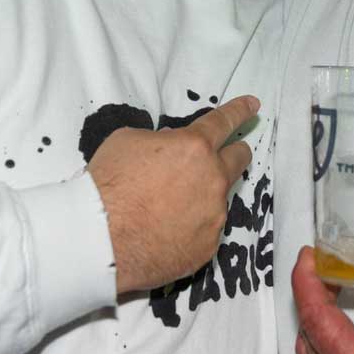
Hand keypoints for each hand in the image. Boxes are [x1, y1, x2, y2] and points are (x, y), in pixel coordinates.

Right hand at [88, 96, 258, 294]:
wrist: (100, 240)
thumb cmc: (107, 184)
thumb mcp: (128, 142)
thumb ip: (159, 140)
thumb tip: (171, 148)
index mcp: (194, 147)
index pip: (224, 121)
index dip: (240, 111)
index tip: (253, 106)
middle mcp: (213, 178)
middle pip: (239, 159)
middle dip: (233, 153)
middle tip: (218, 158)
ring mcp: (214, 215)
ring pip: (218, 198)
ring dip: (203, 196)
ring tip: (168, 207)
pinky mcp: (208, 247)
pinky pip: (206, 230)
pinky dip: (191, 227)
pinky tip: (166, 232)